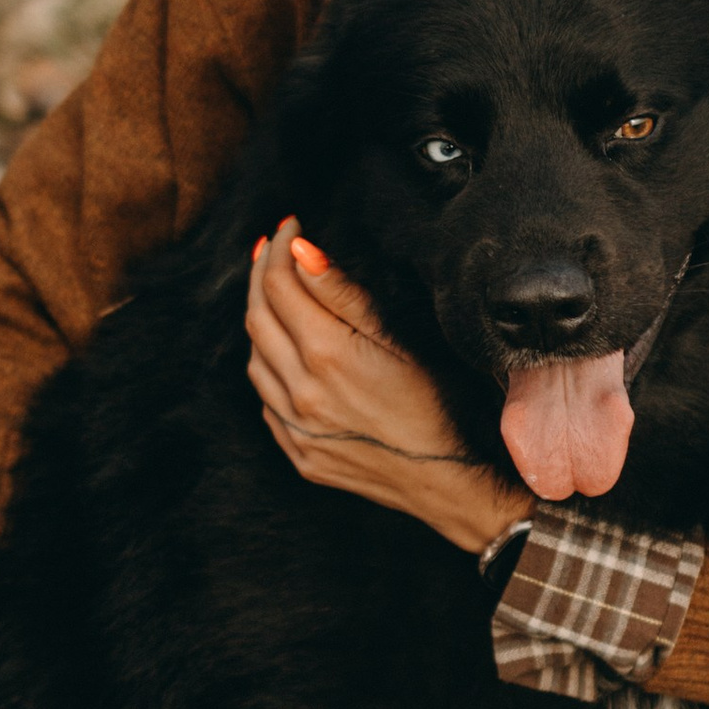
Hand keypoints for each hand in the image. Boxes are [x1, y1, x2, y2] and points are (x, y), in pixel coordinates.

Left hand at [245, 222, 525, 554]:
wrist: (453, 483)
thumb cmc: (442, 404)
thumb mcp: (400, 339)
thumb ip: (344, 294)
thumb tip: (301, 250)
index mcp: (327, 356)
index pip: (279, 285)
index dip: (279, 248)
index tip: (289, 226)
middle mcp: (301, 394)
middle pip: (257, 317)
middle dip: (261, 274)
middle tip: (272, 249)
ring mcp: (295, 429)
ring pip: (255, 359)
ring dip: (261, 320)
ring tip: (278, 295)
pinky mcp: (300, 454)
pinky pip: (266, 400)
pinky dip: (268, 367)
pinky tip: (286, 354)